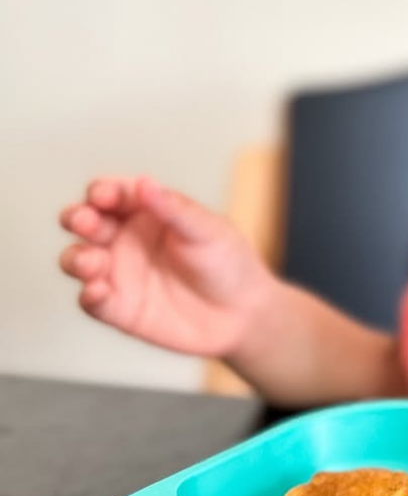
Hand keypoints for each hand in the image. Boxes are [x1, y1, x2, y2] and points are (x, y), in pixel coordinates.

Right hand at [59, 177, 276, 357]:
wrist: (243, 314)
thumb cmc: (229, 263)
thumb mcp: (208, 230)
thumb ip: (174, 209)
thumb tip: (144, 182)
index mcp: (147, 211)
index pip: (112, 193)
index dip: (102, 191)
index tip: (104, 195)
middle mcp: (125, 238)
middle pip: (85, 221)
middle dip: (77, 218)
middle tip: (86, 221)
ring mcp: (119, 272)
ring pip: (78, 259)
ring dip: (76, 257)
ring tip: (93, 261)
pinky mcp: (119, 307)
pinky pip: (92, 301)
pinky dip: (89, 295)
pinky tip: (98, 291)